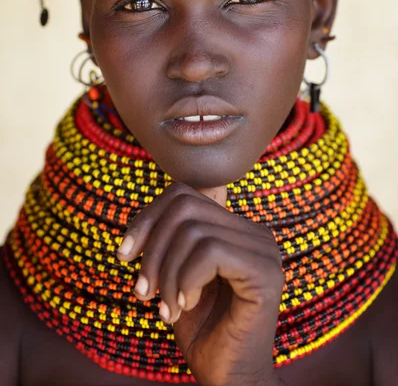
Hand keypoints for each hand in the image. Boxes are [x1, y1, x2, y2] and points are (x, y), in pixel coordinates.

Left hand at [117, 182, 284, 385]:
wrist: (227, 378)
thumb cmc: (200, 328)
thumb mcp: (177, 274)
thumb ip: (177, 236)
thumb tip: (164, 197)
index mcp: (236, 229)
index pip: (185, 193)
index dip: (147, 217)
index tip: (125, 255)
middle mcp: (255, 233)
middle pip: (185, 206)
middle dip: (152, 247)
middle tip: (142, 290)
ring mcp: (264, 250)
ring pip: (193, 230)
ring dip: (167, 273)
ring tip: (165, 307)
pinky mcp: (264, 273)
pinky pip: (210, 253)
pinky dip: (185, 281)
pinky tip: (185, 307)